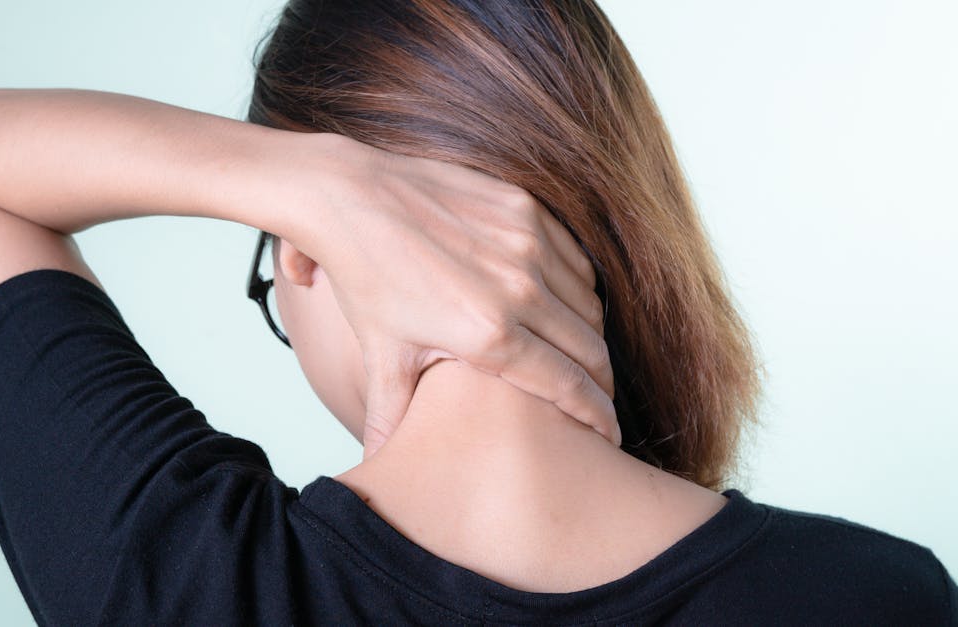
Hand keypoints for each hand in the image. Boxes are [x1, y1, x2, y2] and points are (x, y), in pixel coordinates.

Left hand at [282, 133, 617, 457]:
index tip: (607, 435)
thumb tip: (380, 468)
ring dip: (588, 337)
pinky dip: (576, 289)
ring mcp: (527, 242)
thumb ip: (392, 418)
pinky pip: (576, 261)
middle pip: (590, 350)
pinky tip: (561, 305)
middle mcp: (519, 287)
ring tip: (577, 357)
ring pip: (588, 305)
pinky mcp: (527, 208)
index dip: (596, 415)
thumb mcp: (382, 356)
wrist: (350, 197)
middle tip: (596, 401)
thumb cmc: (366, 281)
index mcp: (489, 333)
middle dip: (599, 384)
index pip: (569, 385)